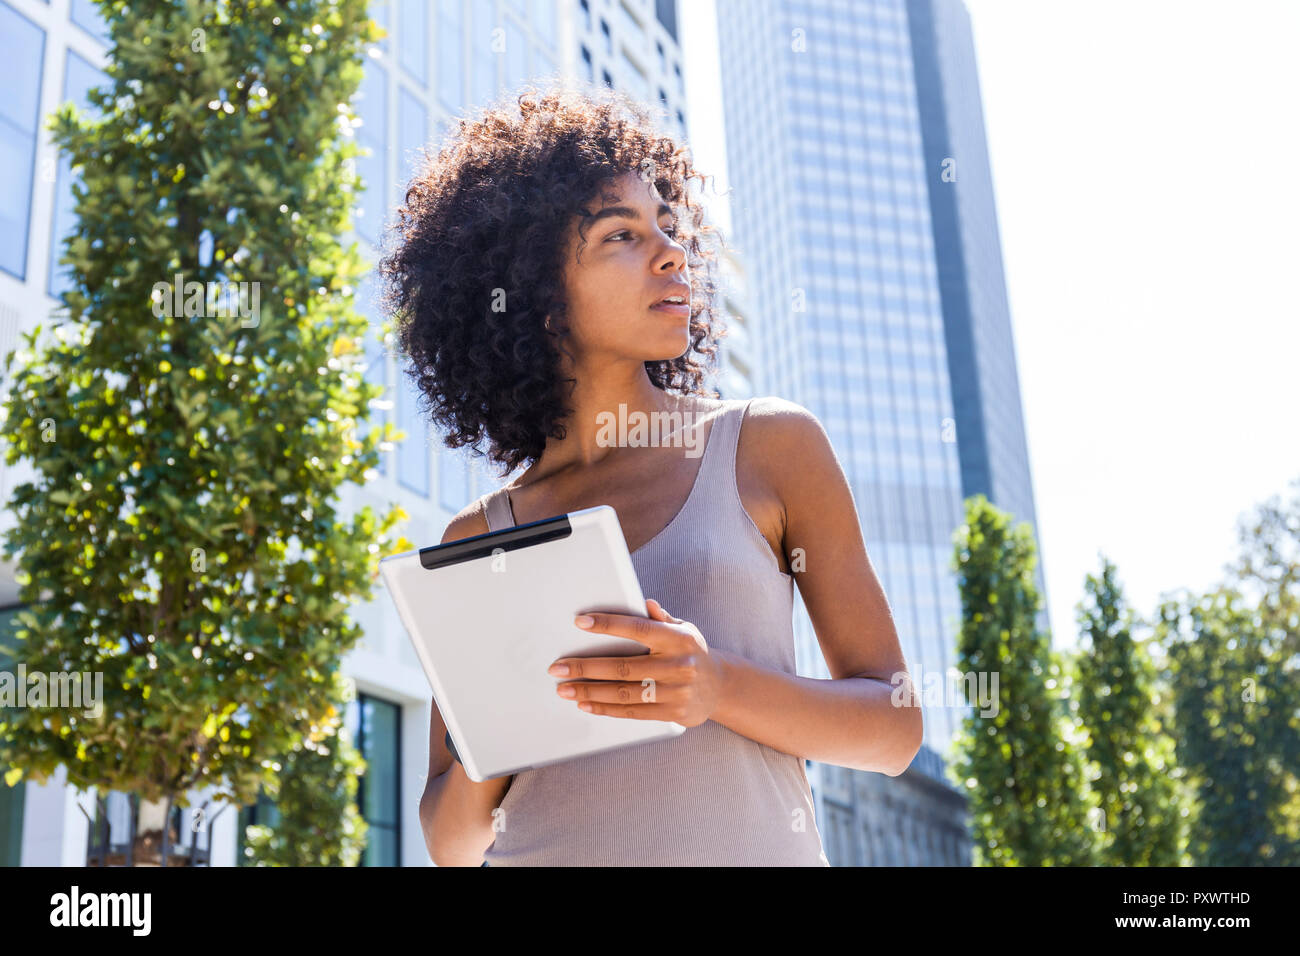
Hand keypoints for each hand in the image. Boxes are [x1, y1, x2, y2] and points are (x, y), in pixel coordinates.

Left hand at [547, 598, 727, 726]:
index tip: (581, 622)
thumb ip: (662, 619)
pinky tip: (586, 704)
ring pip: (624, 693)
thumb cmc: (692, 653)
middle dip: (586, 667)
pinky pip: (632, 712)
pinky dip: (605, 708)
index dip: (609, 625)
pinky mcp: (672, 713)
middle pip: (623, 667)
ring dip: (590, 692)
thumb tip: (645, 602)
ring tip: (565, 689)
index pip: (639, 628)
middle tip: (558, 668)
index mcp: (679, 639)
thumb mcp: (685, 630)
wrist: (720, 688)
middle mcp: (678, 665)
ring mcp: (675, 692)